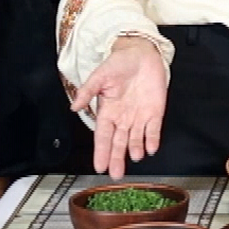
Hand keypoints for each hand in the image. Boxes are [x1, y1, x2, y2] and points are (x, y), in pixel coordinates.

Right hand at [70, 36, 168, 178]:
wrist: (141, 54)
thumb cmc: (119, 64)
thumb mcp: (99, 76)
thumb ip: (87, 91)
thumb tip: (74, 107)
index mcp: (108, 112)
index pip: (102, 136)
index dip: (101, 151)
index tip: (99, 166)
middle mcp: (123, 118)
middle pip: (119, 143)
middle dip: (117, 158)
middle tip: (115, 174)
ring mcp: (139, 117)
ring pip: (136, 139)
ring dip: (135, 149)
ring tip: (133, 157)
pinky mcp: (155, 112)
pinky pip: (153, 130)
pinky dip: (152, 139)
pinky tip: (150, 148)